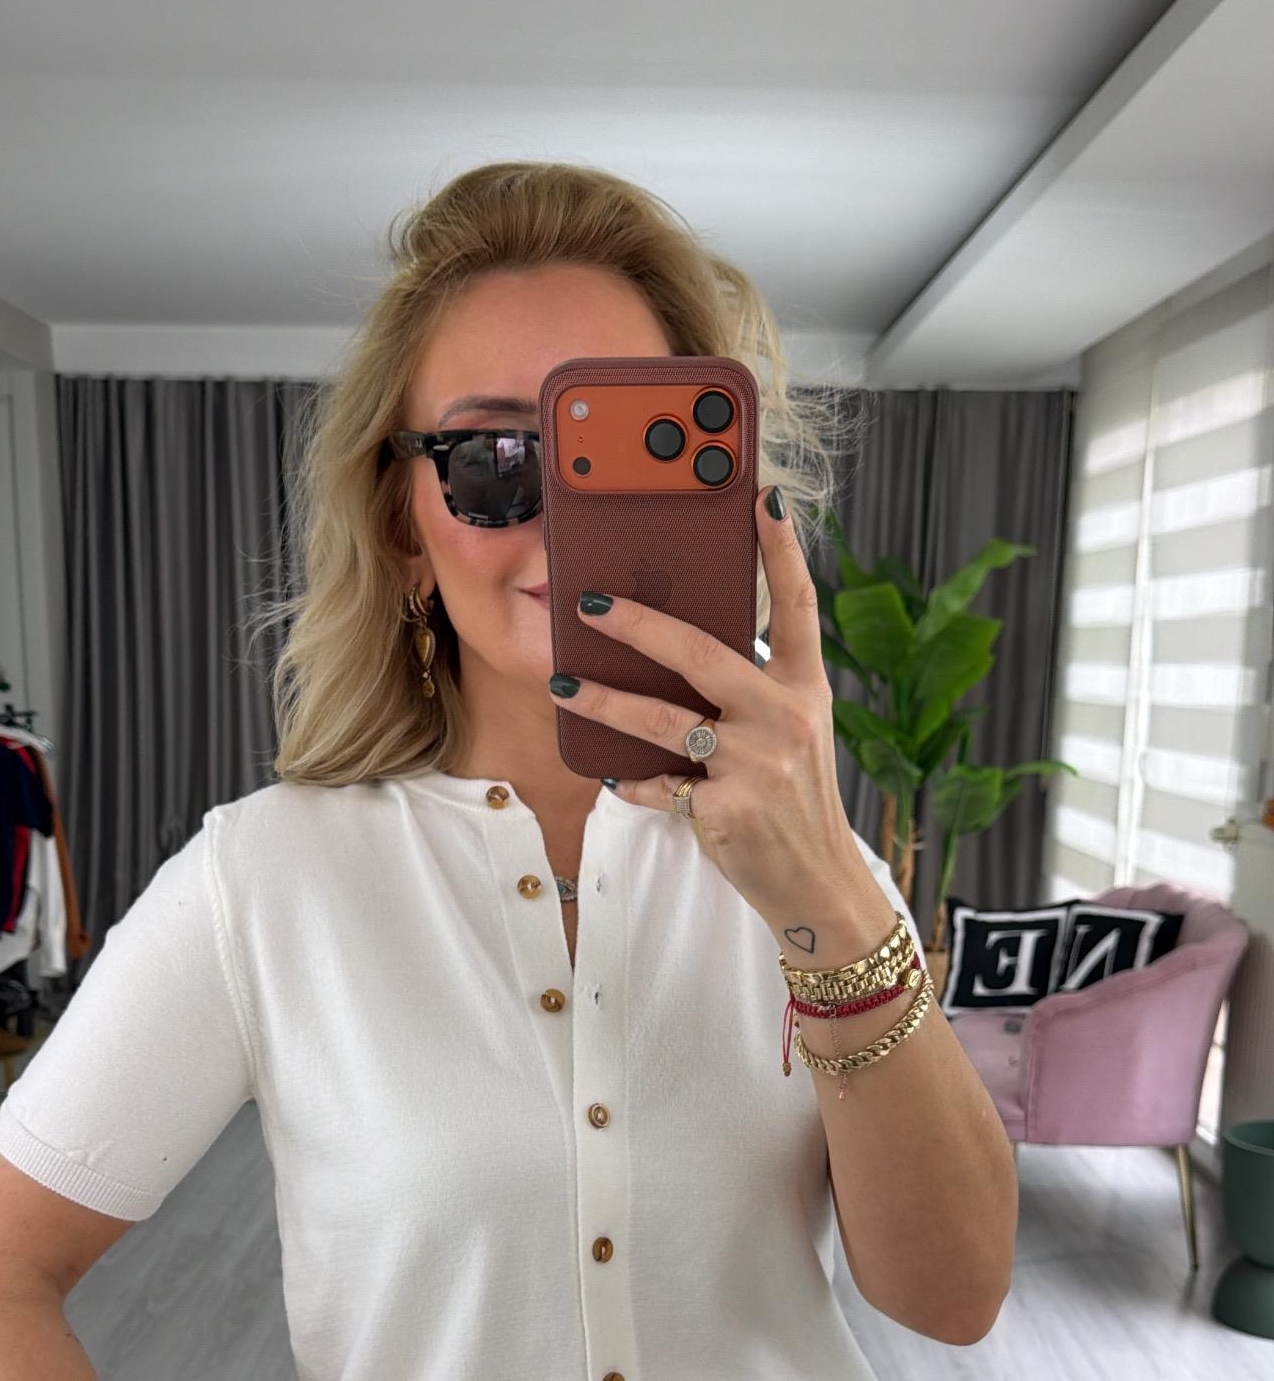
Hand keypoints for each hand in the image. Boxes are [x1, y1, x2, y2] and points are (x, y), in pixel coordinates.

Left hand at [549, 485, 855, 923]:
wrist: (816, 883)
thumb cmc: (792, 800)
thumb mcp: (791, 735)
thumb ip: (749, 692)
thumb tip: (676, 648)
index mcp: (804, 689)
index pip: (797, 607)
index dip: (782, 551)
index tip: (765, 497)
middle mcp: (786, 718)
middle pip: (701, 654)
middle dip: (638, 624)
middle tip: (591, 601)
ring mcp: (757, 764)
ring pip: (662, 720)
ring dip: (604, 701)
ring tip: (565, 685)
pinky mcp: (728, 809)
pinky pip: (659, 784)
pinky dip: (633, 783)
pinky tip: (616, 777)